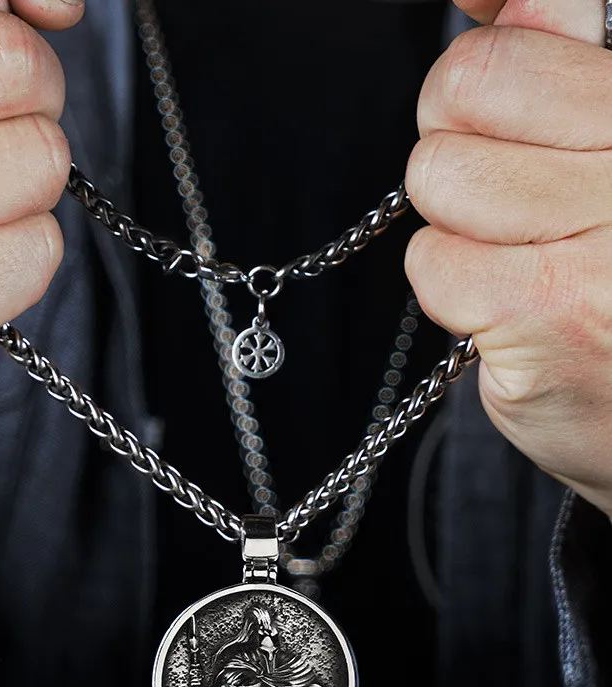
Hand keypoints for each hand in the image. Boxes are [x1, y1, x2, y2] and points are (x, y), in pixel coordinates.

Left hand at [404, 0, 611, 515]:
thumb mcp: (608, 149)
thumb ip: (558, 60)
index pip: (537, 22)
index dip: (493, 57)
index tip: (492, 97)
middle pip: (468, 86)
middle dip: (459, 134)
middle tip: (503, 188)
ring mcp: (604, 241)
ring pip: (440, 175)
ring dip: (458, 221)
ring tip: (520, 254)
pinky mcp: (548, 315)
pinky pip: (434, 262)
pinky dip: (456, 289)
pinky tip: (511, 310)